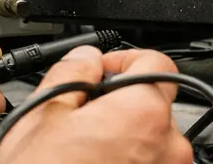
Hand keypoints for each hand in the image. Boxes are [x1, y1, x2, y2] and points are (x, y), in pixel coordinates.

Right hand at [0, 46, 191, 163]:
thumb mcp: (42, 114)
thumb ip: (73, 72)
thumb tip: (87, 58)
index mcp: (145, 115)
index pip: (155, 62)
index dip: (122, 59)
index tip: (100, 71)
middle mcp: (169, 151)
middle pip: (152, 106)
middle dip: (118, 105)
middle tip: (77, 118)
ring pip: (148, 145)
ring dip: (121, 141)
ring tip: (78, 155)